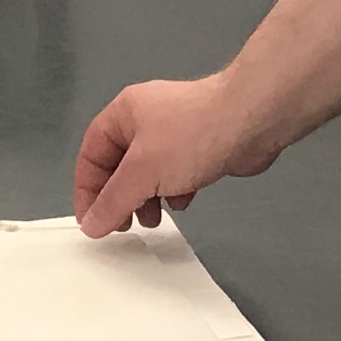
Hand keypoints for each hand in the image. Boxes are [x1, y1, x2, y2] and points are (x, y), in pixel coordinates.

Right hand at [74, 72, 282, 235]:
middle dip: (120, 198)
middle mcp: (146, 119)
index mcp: (124, 113)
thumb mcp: (142, 172)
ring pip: (149, 172)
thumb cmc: (190, 139)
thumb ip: (113, 201)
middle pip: (119, 165)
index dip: (87, 190)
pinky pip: (176, 173)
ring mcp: (176, 131)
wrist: (253, 119)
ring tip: (153, 221)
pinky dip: (174, 190)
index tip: (93, 223)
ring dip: (147, 199)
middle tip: (124, 226)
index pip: (91, 154)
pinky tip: (183, 203)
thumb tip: (90, 226)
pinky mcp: (201, 145)